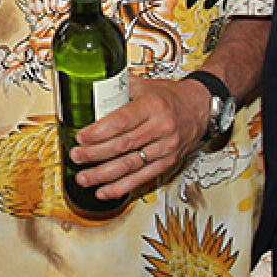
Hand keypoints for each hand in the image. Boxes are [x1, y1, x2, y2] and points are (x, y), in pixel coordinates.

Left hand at [69, 75, 209, 202]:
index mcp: (152, 105)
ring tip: (84, 178)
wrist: (200, 107)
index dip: (99, 132)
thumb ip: (119, 88)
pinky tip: (104, 191)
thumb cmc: (169, 96)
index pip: (121, 121)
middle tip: (76, 156)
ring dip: (104, 175)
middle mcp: (161, 127)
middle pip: (123, 145)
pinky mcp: (169, 162)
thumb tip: (90, 88)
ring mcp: (166, 148)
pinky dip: (122, 187)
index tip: (81, 138)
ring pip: (131, 165)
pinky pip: (143, 178)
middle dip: (95, 154)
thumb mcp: (145, 85)